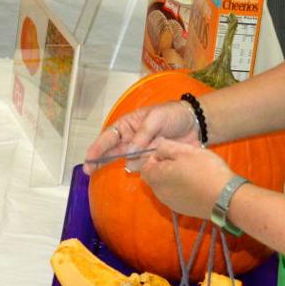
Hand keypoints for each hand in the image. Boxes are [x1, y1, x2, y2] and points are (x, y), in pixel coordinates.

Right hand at [84, 100, 200, 171]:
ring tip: (141, 158)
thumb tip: (129, 153)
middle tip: (89, 170)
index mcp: (128, 125)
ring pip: (127, 161)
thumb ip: (143, 135)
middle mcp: (131, 139)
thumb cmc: (172, 115)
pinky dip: (140, 169)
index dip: (97, 147)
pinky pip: (142, 168)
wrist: (195, 124)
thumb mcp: (156, 118)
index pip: (109, 136)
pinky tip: (140, 169)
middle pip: (112, 151)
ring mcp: (141, 151)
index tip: (89, 158)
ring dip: (128, 162)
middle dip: (100, 160)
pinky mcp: (152, 160)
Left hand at [139, 139, 233, 219]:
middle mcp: (159, 194)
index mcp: (156, 178)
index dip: (155, 157)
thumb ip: (165, 147)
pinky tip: (199, 183)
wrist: (225, 198)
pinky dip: (184, 188)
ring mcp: (171, 204)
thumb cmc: (203, 170)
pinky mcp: (184, 210)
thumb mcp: (184, 150)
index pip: (145, 167)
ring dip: (176, 177)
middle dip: (167, 166)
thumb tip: (158, 148)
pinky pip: (178, 195)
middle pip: (156, 177)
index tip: (171, 152)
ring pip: (168, 186)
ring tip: (194, 169)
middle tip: (185, 158)